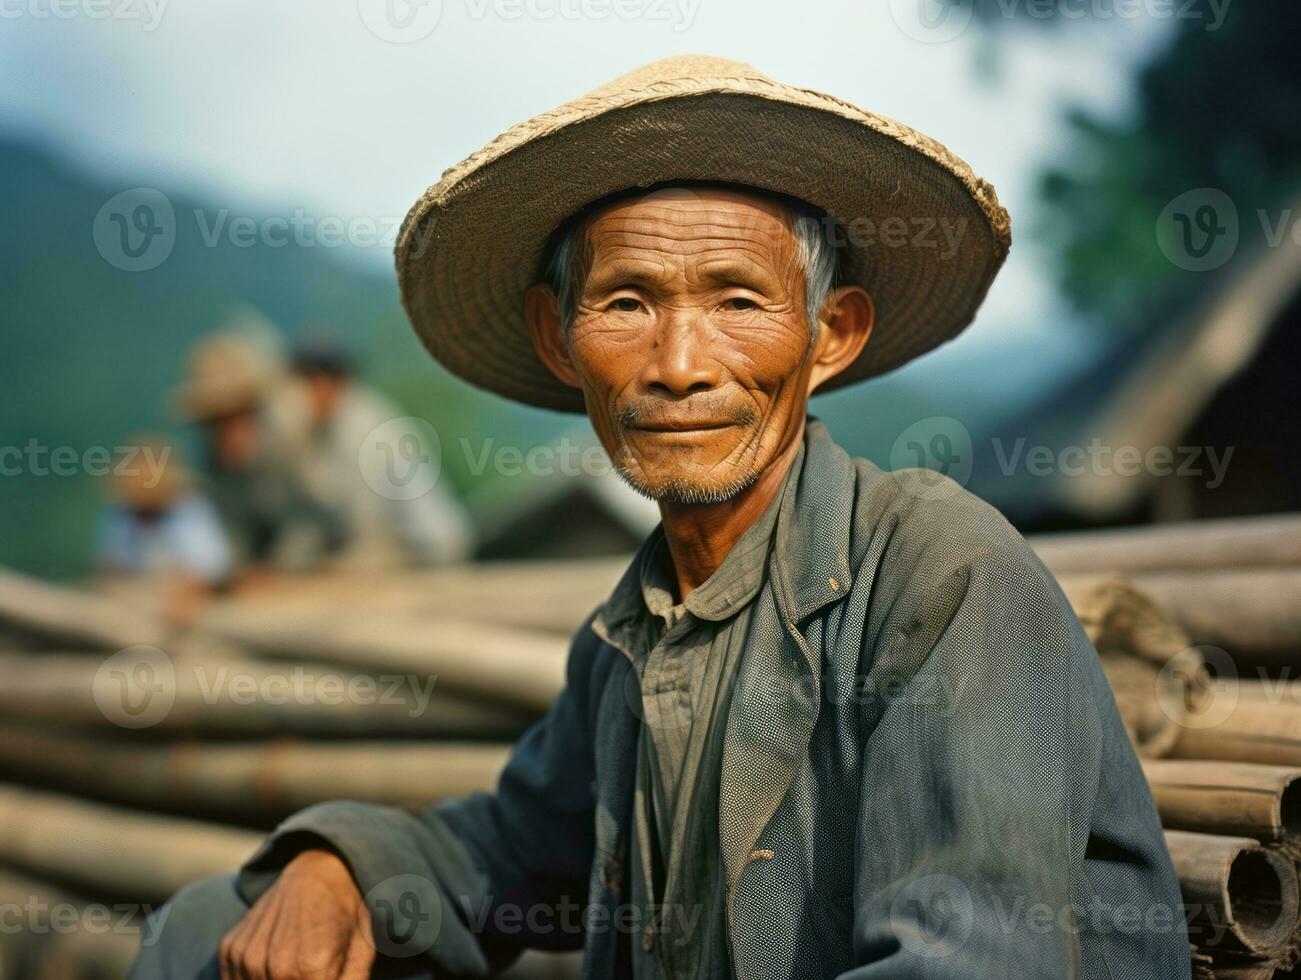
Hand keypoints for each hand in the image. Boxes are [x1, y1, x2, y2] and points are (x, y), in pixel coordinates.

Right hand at [219, 849, 374, 978]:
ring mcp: (246, 956)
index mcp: (310, 967)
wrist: (316, 871)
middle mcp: (274, 965)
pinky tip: (271, 966)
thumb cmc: (345, 912)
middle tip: (308, 971)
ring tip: (292, 967)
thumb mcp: (363, 949)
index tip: (323, 976)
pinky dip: (251, 979)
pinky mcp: (229, 949)